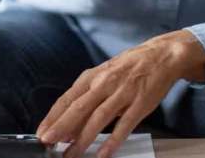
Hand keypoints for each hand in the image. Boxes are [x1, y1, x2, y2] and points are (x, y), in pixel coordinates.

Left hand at [36, 30, 204, 157]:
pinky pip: (124, 125)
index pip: (67, 99)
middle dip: (61, 127)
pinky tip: (103, 153)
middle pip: (78, 108)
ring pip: (98, 118)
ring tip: (71, 154)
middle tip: (48, 142)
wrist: (162, 55)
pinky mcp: (140, 103)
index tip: (42, 132)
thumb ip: (86, 99)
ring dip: (82, 139)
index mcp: (93, 76)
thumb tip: (69, 126)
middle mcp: (105, 83)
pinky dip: (112, 141)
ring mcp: (123, 93)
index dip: (53, 117)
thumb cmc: (130, 66)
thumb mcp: (103, 76)